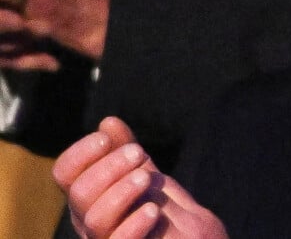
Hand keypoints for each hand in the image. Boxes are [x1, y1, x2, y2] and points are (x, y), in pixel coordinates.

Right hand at [53, 117, 228, 238]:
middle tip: (138, 152)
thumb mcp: (148, 176)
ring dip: (121, 191)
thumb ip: (126, 152)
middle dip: (108, 167)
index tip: (105, 137)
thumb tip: (107, 122)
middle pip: (79, 194)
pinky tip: (153, 210)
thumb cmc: (168, 213)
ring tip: (147, 177)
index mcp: (92, 199)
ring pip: (94, 219)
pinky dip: (133, 225)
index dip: (79, 153)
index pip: (65, 174)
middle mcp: (92, 223)